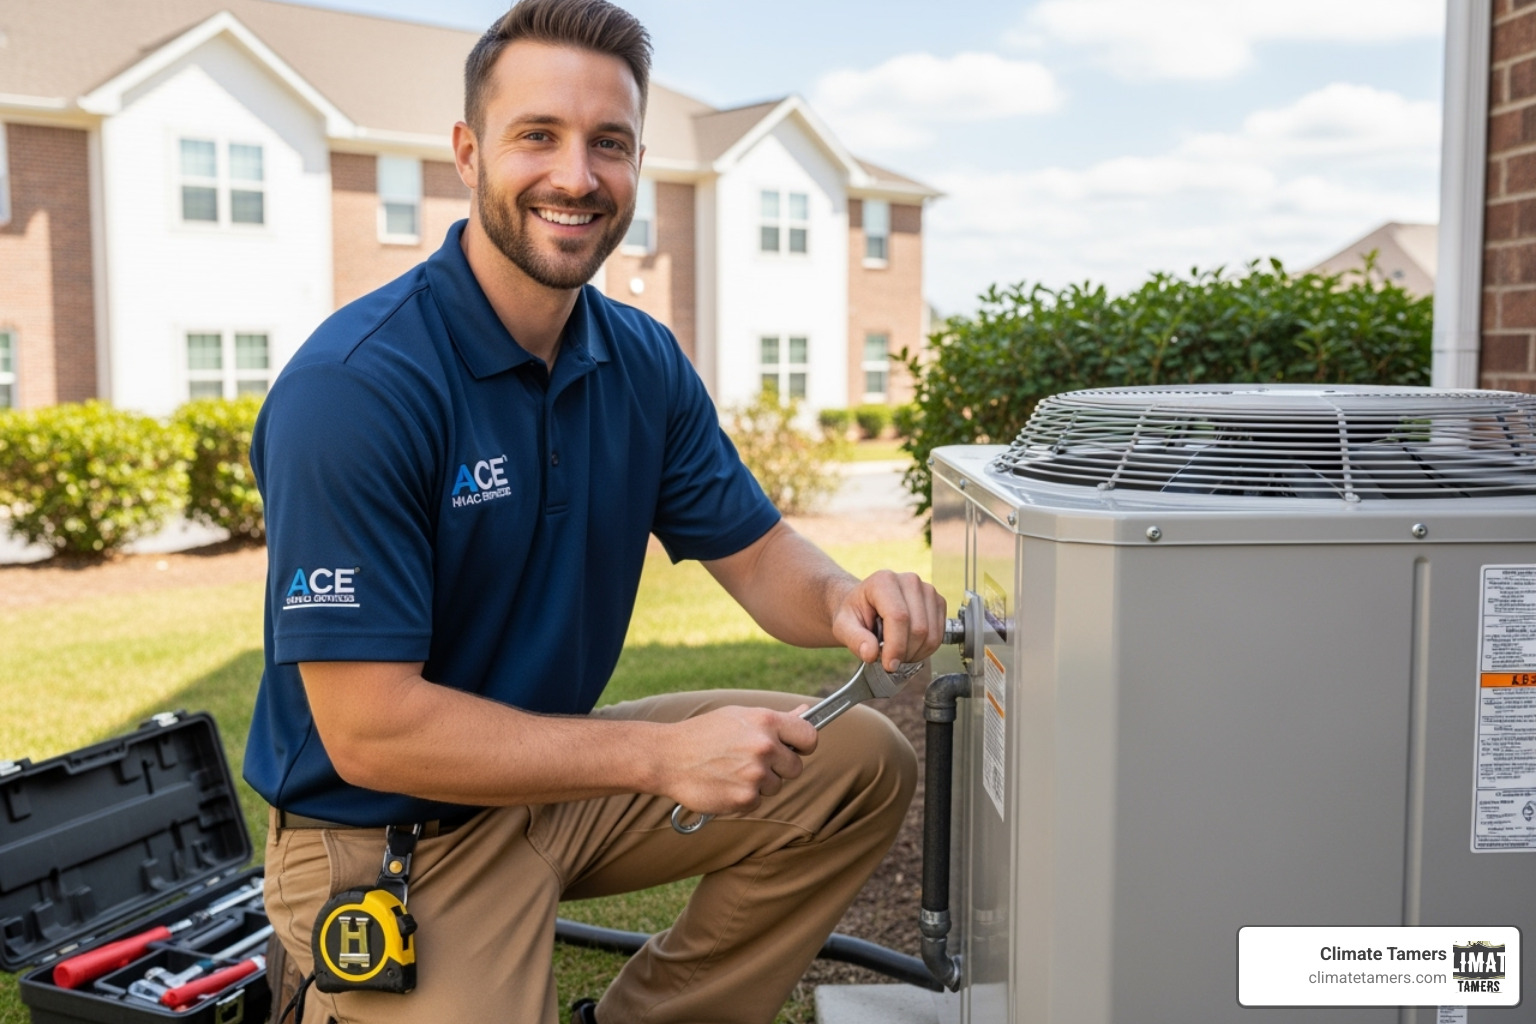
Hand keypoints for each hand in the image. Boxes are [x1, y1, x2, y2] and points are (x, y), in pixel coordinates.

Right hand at [661, 705, 818, 815]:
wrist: (668, 757)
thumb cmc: (704, 733)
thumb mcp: (739, 717)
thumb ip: (776, 719)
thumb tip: (805, 713)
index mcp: (765, 721)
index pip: (809, 736)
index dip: (804, 744)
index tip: (795, 748)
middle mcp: (764, 747)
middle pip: (795, 767)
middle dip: (779, 767)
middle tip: (752, 761)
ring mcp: (755, 775)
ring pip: (776, 786)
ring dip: (759, 783)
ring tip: (732, 770)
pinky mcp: (745, 799)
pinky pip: (758, 802)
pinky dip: (744, 797)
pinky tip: (724, 783)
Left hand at [832, 570, 946, 671]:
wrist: (867, 604)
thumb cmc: (855, 614)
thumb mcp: (843, 626)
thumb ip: (854, 639)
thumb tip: (870, 653)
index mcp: (884, 581)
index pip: (898, 617)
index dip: (896, 646)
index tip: (889, 665)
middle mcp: (909, 581)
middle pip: (918, 628)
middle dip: (904, 653)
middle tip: (889, 660)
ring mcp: (927, 590)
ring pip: (931, 634)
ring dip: (915, 653)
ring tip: (898, 653)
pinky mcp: (938, 602)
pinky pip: (939, 635)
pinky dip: (925, 649)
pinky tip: (909, 648)